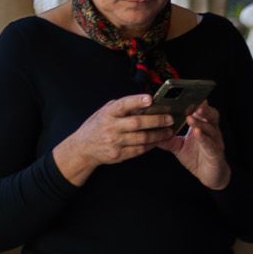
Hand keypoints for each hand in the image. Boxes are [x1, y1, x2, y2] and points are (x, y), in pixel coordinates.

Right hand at [51, 91, 173, 185]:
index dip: (137, 101)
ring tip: (168, 131)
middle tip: (169, 119)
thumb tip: (143, 102)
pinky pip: (139, 150)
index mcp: (108, 113)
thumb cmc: (97, 127)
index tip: (150, 99)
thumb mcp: (104, 112)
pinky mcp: (119, 154)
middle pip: (137, 123)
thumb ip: (121, 107)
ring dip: (158, 135)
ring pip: (142, 138)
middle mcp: (111, 127)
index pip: (123, 105)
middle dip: (157, 120)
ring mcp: (115, 142)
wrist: (83, 148)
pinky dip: (151, 145)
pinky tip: (158, 141)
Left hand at [167, 100, 230, 190]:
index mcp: (202, 126)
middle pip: (211, 115)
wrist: (210, 176)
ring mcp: (215, 141)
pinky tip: (197, 132)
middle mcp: (211, 131)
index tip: (189, 94)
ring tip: (191, 117)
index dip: (197, 102)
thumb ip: (167, 139)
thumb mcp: (178, 147)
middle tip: (194, 103)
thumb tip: (151, 133)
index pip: (201, 111)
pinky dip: (204, 137)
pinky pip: (210, 143)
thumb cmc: (196, 158)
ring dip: (200, 122)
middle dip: (203, 109)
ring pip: (211, 128)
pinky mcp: (216, 153)